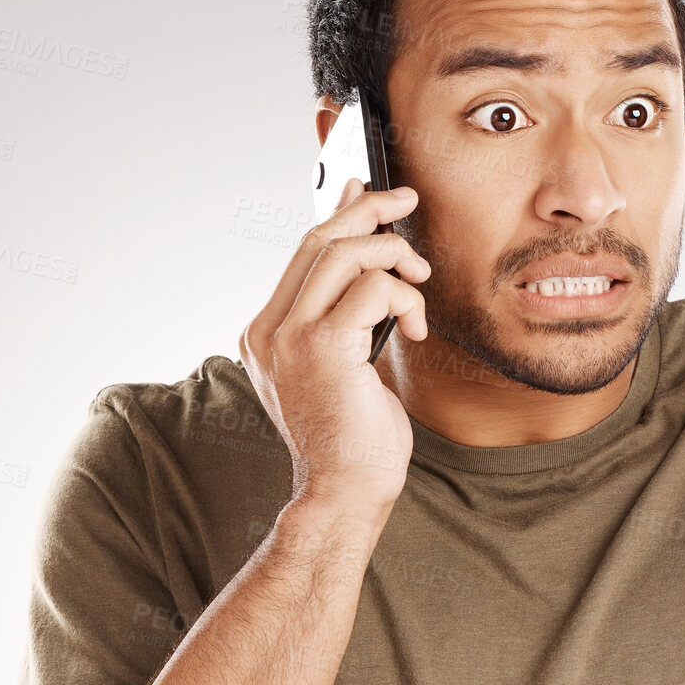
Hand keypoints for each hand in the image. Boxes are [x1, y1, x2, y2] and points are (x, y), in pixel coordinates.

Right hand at [238, 177, 430, 517]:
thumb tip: (367, 258)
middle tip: (408, 201)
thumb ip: (348, 312)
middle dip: (369, 210)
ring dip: (394, 255)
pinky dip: (405, 298)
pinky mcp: (322, 347)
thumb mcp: (347, 364)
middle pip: (319, 239)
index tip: (370, 192)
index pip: (303, 251)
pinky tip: (416, 330)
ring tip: (419, 281)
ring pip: (344, 253)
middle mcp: (267, 330)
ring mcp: (288, 337)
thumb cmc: (353, 438)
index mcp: (265, 332)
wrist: (344, 492)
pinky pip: (372, 288)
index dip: (340, 212)